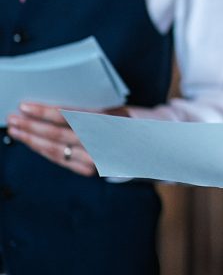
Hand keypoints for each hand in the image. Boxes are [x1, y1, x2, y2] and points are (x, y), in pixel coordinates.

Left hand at [6, 103, 128, 175]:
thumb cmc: (132, 118)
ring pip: (57, 150)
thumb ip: (89, 108)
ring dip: (33, 140)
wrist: (156, 143)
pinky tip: (32, 143)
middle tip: (12, 118)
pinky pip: (63, 160)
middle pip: (59, 134)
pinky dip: (45, 151)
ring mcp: (97, 159)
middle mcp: (103, 143)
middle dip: (32, 126)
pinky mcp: (93, 169)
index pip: (70, 116)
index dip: (45, 112)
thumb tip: (52, 105)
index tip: (25, 105)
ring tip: (16, 130)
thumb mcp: (116, 107)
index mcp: (111, 122)